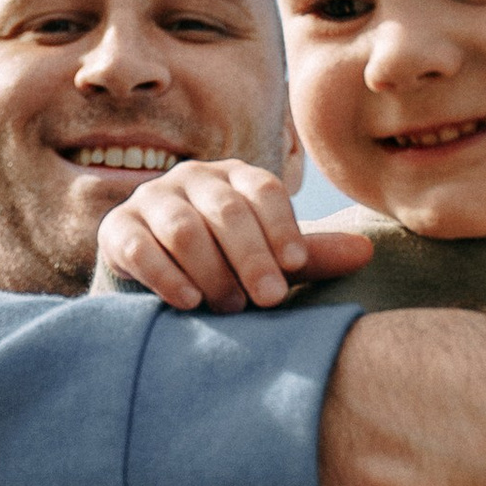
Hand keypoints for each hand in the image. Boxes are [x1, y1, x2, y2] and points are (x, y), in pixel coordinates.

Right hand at [95, 160, 374, 312]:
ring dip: (211, 270)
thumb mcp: (269, 260)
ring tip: (231, 306)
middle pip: (225, 210)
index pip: (264, 190)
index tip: (296, 264)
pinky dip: (166, 276)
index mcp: (236, 178)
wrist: (158, 280)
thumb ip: (311, 256)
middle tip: (269, 298)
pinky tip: (189, 302)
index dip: (281, 227)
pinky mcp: (118, 228)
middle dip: (251, 256)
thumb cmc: (227, 266)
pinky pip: (141, 248)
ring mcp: (151, 199)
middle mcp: (193, 178)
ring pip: (183, 228)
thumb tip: (367, 251)